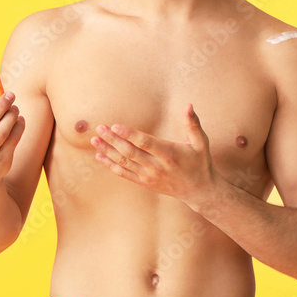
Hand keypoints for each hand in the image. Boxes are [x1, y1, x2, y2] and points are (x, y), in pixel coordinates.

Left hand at [90, 103, 217, 202]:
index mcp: (169, 154)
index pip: (145, 143)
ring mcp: (149, 176)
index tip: (115, 125)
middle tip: (99, 128)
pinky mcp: (145, 183)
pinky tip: (100, 157)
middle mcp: (157, 167)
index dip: (129, 134)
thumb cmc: (200, 163)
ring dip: (108, 151)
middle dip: (113, 140)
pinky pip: (125, 174)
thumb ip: (193, 123)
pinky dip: (111, 166)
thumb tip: (189, 105)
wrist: (200, 191)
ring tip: (94, 140)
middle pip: (130, 152)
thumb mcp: (201, 142)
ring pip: (124, 163)